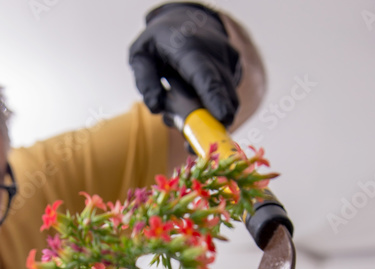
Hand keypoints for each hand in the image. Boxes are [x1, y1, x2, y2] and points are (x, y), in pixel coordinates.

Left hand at [129, 3, 241, 125]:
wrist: (184, 19)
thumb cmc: (159, 42)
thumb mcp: (140, 55)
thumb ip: (145, 80)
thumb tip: (156, 107)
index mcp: (188, 47)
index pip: (205, 75)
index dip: (215, 98)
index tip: (223, 119)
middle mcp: (213, 51)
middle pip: (222, 93)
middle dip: (212, 123)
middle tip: (191, 144)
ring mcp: (227, 59)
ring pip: (228, 99)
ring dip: (210, 118)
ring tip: (181, 114)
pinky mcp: (234, 67)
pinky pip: (228, 97)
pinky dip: (213, 108)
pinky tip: (194, 101)